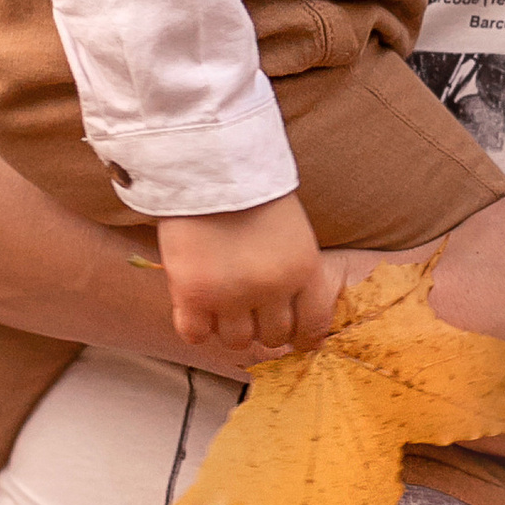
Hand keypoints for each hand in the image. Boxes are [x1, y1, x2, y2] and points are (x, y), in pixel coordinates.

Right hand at [156, 197, 344, 358]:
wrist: (208, 163)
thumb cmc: (252, 191)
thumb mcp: (293, 231)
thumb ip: (294, 271)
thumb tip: (296, 314)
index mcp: (303, 269)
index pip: (314, 325)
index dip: (303, 336)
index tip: (294, 336)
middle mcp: (270, 289)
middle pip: (273, 337)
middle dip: (263, 327)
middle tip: (249, 311)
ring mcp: (229, 295)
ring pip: (236, 342)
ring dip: (229, 328)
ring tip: (220, 306)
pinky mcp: (191, 295)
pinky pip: (195, 335)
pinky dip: (196, 327)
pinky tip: (195, 310)